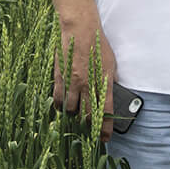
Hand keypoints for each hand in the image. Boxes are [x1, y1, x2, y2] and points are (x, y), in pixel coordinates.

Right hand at [54, 21, 117, 141]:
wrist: (80, 30)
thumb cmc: (98, 46)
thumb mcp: (111, 64)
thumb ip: (109, 82)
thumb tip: (109, 96)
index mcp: (103, 82)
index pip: (105, 112)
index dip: (105, 129)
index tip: (105, 139)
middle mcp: (88, 85)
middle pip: (87, 115)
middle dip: (89, 127)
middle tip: (90, 132)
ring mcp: (72, 82)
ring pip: (71, 110)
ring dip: (74, 116)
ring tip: (76, 117)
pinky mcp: (60, 77)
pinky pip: (58, 99)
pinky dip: (60, 106)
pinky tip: (63, 108)